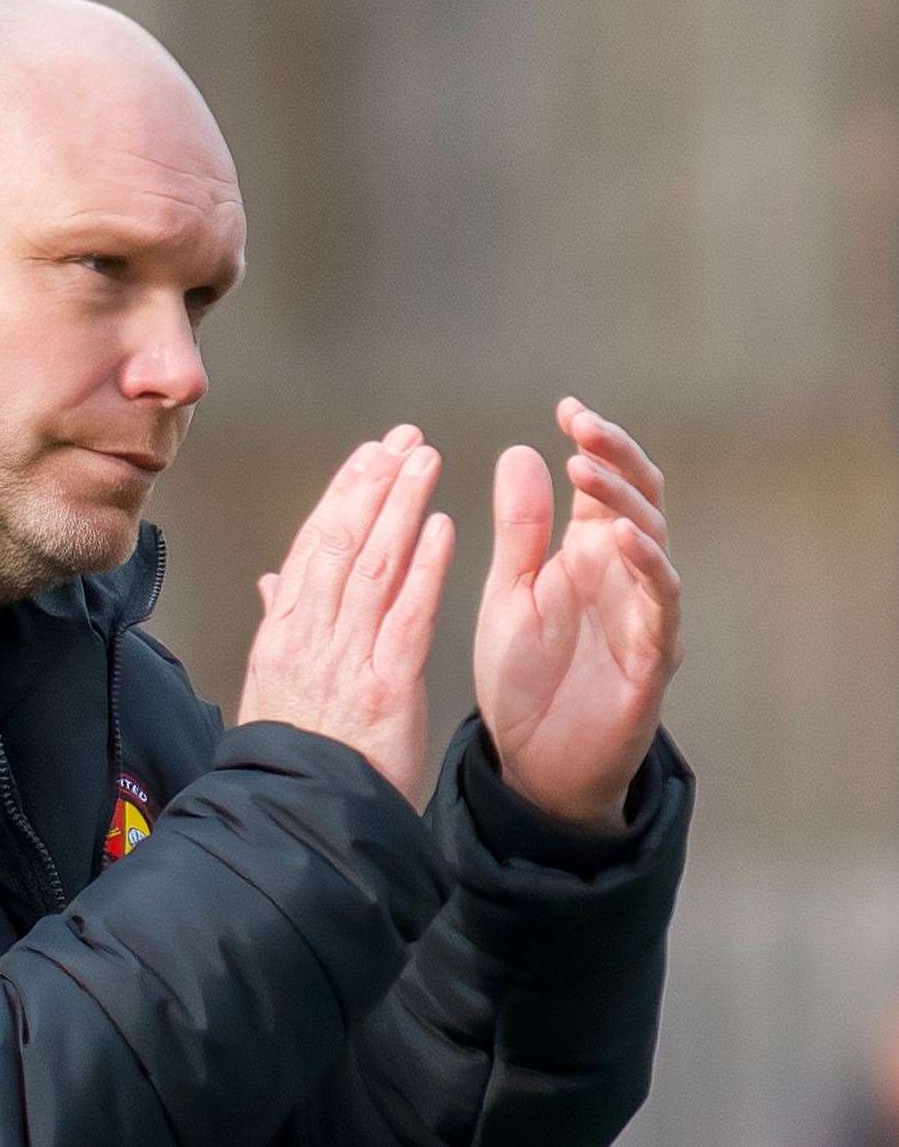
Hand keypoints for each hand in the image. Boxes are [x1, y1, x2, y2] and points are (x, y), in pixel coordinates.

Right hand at [237, 424, 456, 808]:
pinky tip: (440, 526)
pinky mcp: (386, 684)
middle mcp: (311, 634)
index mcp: (284, 632)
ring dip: (401, 506)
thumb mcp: (271, 685)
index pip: (314, 545)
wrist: (300, 815)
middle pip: (342, 541)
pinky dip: (423, 567)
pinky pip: (406, 614)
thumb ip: (279, 624)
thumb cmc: (292, 756)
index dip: (342, 494)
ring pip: (374, 564)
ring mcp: (346, 657)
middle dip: (374, 483)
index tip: (368, 455)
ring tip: (425, 461)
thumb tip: (274, 580)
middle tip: (403, 439)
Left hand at [474, 398, 684, 832]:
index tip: (567, 408)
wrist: (532, 764)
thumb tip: (521, 451)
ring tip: (585, 469)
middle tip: (582, 425)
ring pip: (655, 541)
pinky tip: (623, 539)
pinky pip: (661, 604)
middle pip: (638, 499)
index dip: (595, 442)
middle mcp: (623, 575)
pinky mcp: (652, 657)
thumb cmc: (524, 676)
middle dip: (615, 457)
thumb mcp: (509, 590)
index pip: (603, 484)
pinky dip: (648, 567)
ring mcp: (643, 613)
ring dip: (624, 502)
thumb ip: (519, 528)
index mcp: (586, 554)